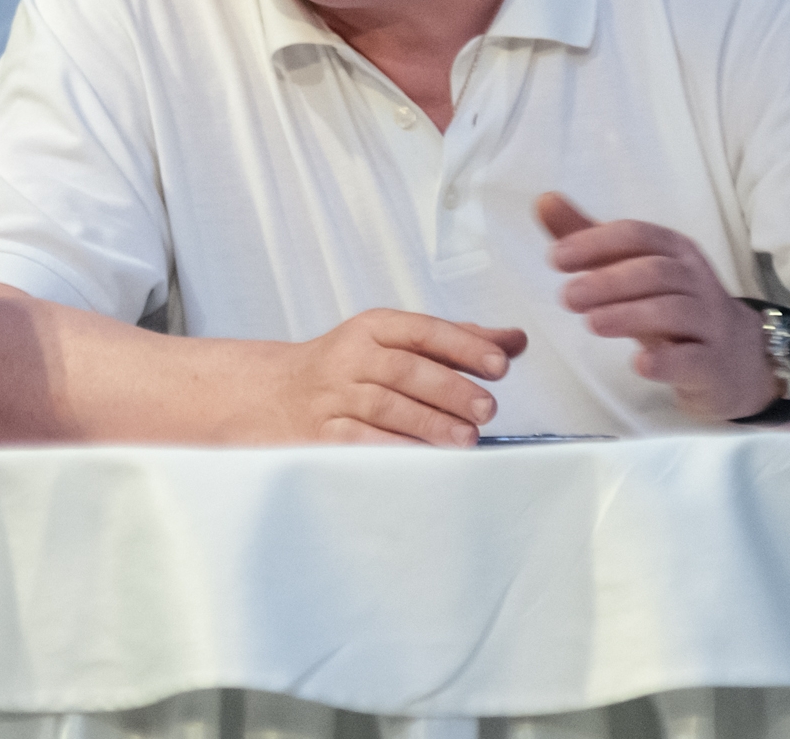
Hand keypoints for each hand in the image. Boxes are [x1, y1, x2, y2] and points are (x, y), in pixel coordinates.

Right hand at [269, 308, 527, 445]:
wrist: (275, 395)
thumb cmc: (351, 369)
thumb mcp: (395, 344)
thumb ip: (455, 342)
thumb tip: (514, 339)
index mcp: (373, 329)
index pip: (422, 330)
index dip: (462, 345)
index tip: (499, 364)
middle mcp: (350, 357)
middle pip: (403, 368)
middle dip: (449, 388)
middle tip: (487, 408)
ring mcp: (334, 396)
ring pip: (384, 406)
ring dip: (428, 423)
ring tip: (467, 438)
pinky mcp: (322, 434)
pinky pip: (360, 442)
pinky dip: (395, 449)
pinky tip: (425, 459)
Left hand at [537, 192, 775, 420]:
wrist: (736, 360)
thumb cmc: (673, 305)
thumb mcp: (634, 270)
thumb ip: (590, 239)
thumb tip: (544, 200)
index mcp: (675, 251)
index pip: (637, 235)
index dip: (596, 242)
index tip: (555, 258)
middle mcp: (697, 281)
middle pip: (656, 272)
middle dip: (609, 281)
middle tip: (567, 296)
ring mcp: (710, 324)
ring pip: (675, 311)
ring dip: (630, 315)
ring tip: (590, 323)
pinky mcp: (714, 366)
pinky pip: (695, 360)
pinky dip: (667, 361)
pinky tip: (639, 364)